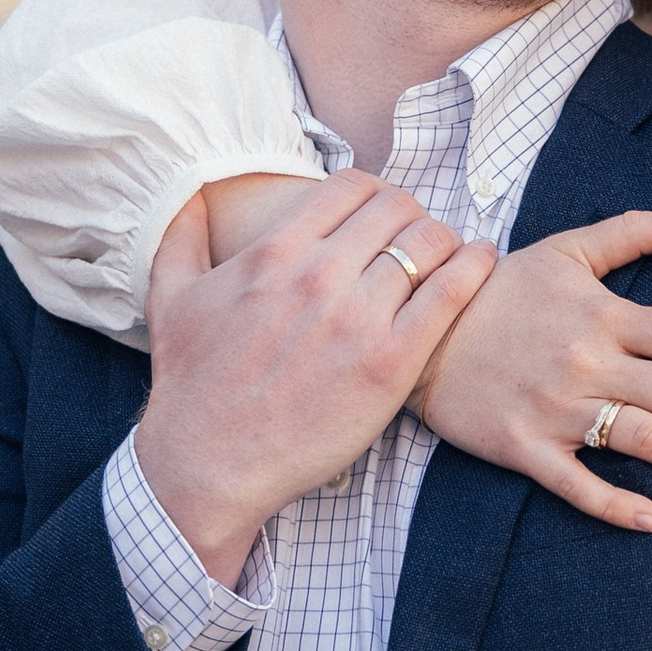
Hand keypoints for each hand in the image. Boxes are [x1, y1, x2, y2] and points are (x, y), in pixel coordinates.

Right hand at [132, 172, 493, 584]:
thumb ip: (181, 235)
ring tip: (448, 255)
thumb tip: (192, 189)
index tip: (380, 213)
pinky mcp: (391, 364)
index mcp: (273, 252)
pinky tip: (480, 260)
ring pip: (430, 242)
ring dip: (444, 241)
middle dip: (411, 214)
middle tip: (415, 237)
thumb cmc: (191, 386)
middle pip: (397, 208)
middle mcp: (318, 276)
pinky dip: (474, 266)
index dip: (374, 192)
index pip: (351, 185)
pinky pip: (451, 291)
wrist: (208, 464)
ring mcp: (357, 319)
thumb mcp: (171, 299)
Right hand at [409, 205, 651, 532]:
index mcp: (604, 314)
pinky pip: (572, 481)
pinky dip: (610, 501)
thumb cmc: (500, 288)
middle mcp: (587, 361)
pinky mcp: (522, 445)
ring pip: (638, 438)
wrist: (416, 327)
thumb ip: (636, 232)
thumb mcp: (567, 249)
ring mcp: (554, 407)